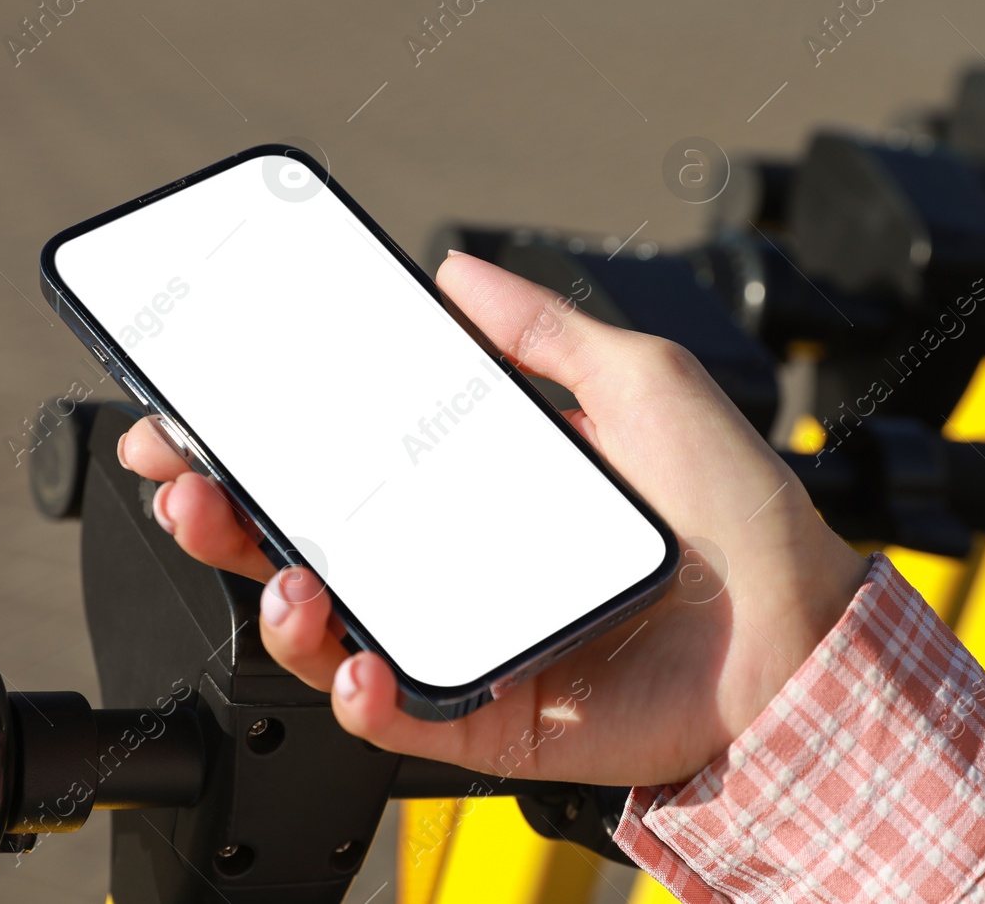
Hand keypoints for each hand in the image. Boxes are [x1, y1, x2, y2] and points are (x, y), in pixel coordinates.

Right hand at [119, 251, 869, 786]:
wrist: (798, 635)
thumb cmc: (735, 509)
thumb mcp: (640, 382)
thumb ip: (545, 331)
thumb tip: (459, 270)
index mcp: (479, 484)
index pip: (345, 458)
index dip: (265, 439)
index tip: (203, 411)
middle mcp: (458, 559)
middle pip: (313, 540)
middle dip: (229, 512)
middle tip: (186, 480)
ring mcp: (468, 637)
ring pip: (332, 629)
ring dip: (276, 601)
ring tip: (279, 569)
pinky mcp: (490, 712)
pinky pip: (401, 713)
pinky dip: (360, 693)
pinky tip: (356, 660)